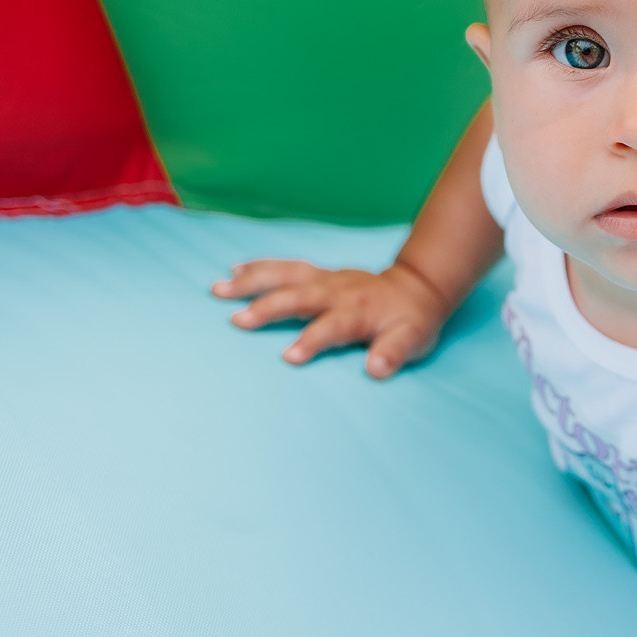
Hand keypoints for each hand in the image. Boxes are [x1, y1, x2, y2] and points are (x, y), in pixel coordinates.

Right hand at [211, 259, 446, 377]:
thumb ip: (394, 353)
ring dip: (253, 281)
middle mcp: (338, 291)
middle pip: (299, 297)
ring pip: (286, 275)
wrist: (417, 288)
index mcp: (359, 312)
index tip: (287, 357)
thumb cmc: (411, 322)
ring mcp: (326, 279)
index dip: (311, 341)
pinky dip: (260, 267)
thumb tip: (376, 369)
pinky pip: (286, 267)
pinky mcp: (319, 273)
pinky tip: (234, 270)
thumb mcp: (413, 340)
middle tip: (236, 320)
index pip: (332, 327)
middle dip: (268, 307)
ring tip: (219, 289)